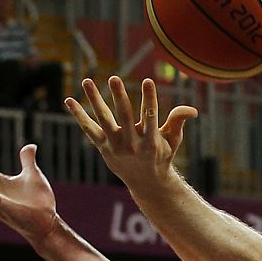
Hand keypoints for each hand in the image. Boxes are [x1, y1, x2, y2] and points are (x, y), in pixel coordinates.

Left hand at [64, 77, 197, 192]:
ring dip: (95, 100)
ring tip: (87, 80)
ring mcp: (115, 146)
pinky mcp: (103, 147)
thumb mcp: (173, 139)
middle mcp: (131, 144)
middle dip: (119, 97)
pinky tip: (69, 100)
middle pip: (124, 117)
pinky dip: (79, 115)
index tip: (147, 81)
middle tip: (114, 78)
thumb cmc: (162, 154)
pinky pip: (89, 129)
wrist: (146, 182)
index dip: (149, 99)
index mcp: (151, 142)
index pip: (150, 116)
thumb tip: (193, 110)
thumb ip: (178, 120)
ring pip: (103, 119)